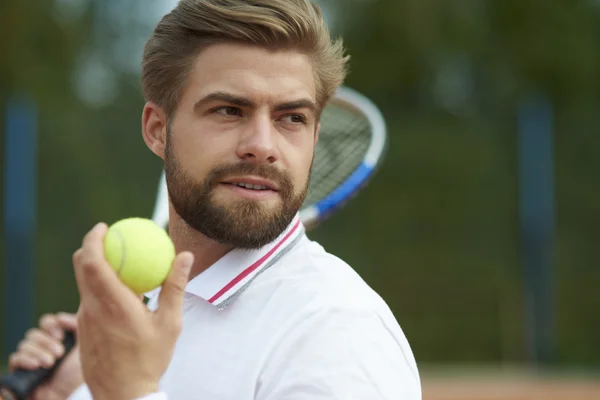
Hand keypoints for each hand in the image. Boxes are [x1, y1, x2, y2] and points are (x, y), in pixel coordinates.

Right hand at [7, 313, 82, 399]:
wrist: (70, 396)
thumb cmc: (79, 372)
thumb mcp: (84, 345)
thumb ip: (76, 326)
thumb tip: (60, 317)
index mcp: (58, 339)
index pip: (47, 322)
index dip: (51, 325)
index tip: (61, 335)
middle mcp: (43, 347)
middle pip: (34, 332)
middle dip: (46, 341)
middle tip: (60, 353)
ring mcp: (31, 359)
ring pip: (25, 344)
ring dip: (39, 351)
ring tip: (51, 363)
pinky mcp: (21, 372)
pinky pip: (15, 358)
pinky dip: (26, 359)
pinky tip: (37, 366)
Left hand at [72, 223, 192, 399]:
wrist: (123, 395)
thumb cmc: (150, 360)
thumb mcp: (170, 323)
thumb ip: (175, 287)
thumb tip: (184, 256)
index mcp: (113, 304)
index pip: (93, 262)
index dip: (93, 239)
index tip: (104, 226)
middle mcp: (92, 309)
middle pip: (81, 267)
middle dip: (90, 246)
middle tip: (109, 237)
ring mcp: (83, 320)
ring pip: (83, 283)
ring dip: (96, 268)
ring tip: (120, 264)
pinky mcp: (82, 330)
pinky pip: (87, 299)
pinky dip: (99, 287)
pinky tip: (119, 294)